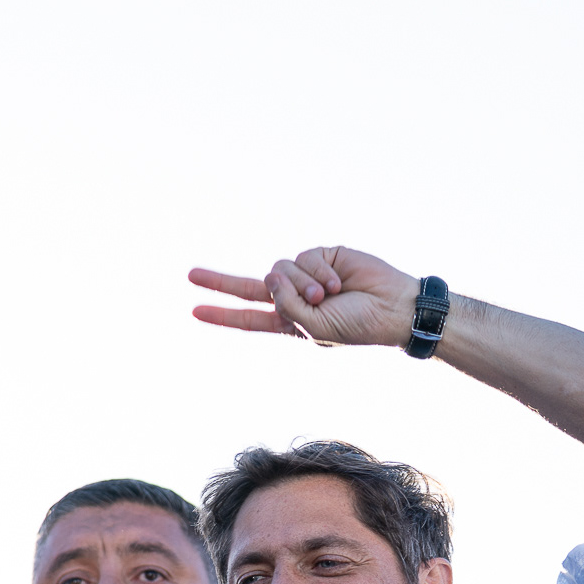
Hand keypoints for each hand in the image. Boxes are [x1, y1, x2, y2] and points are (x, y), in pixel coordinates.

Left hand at [189, 247, 418, 347]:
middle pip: (250, 287)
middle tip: (189, 275)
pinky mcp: (321, 256)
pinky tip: (337, 282)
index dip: (223, 315)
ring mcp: (306, 276)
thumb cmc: (357, 325)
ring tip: (328, 296)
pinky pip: (303, 259)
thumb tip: (270, 274)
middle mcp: (294, 297)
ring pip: (279, 271)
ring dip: (302, 285)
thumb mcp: (314, 328)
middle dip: (219, 281)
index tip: (195, 311)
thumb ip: (287, 306)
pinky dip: (317, 273)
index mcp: (290, 321)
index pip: (249, 318)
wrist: (394, 307)